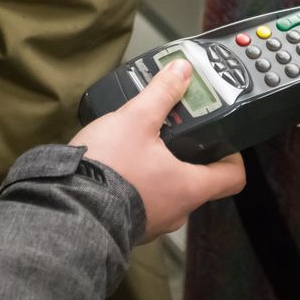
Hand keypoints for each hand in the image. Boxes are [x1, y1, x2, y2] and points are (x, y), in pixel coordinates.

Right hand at [70, 60, 244, 241]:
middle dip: (189, 157)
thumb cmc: (107, 170)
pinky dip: (138, 186)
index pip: (232, 177)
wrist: (66, 208)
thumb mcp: (136, 119)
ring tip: (142, 146)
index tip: (223, 140)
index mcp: (189, 187)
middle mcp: (177, 211)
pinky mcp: (129, 227)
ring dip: (161, 171)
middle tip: (176, 133)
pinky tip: (120, 167)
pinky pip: (143, 203)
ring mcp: (153, 222)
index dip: (233, 156)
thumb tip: (182, 71)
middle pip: (199, 183)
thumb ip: (162, 93)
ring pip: (169, 194)